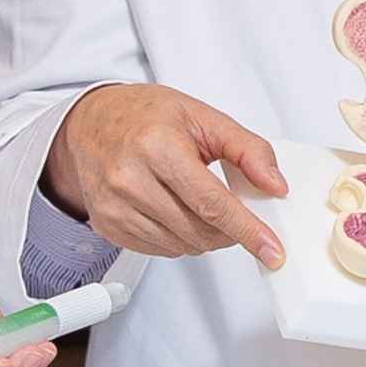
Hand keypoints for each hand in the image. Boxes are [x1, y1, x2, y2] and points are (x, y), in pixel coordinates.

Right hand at [46, 82, 287, 268]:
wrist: (90, 123)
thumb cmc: (145, 116)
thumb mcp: (203, 117)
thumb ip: (247, 149)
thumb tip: (276, 186)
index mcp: (157, 146)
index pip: (212, 202)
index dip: (247, 230)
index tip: (271, 250)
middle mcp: (129, 178)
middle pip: (199, 230)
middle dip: (229, 231)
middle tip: (235, 212)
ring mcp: (115, 206)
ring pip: (182, 245)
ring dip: (205, 236)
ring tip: (198, 203)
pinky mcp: (108, 225)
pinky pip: (161, 250)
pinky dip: (180, 238)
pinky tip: (176, 211)